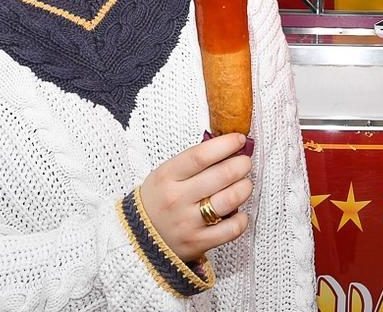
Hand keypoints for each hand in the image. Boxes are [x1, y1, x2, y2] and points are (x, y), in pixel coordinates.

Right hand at [139, 133, 252, 261]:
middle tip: (245, 163)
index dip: (225, 145)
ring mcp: (188, 222)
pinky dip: (242, 219)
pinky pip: (231, 229)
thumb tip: (228, 147)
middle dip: (241, 164)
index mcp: (167, 176)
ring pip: (230, 200)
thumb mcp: (165, 174)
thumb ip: (193, 161)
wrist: (137, 239)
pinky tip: (239, 213)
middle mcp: (177, 199)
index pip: (201, 155)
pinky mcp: (198, 243)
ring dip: (245, 188)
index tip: (239, 139)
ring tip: (244, 184)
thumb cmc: (158, 200)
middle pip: (222, 175)